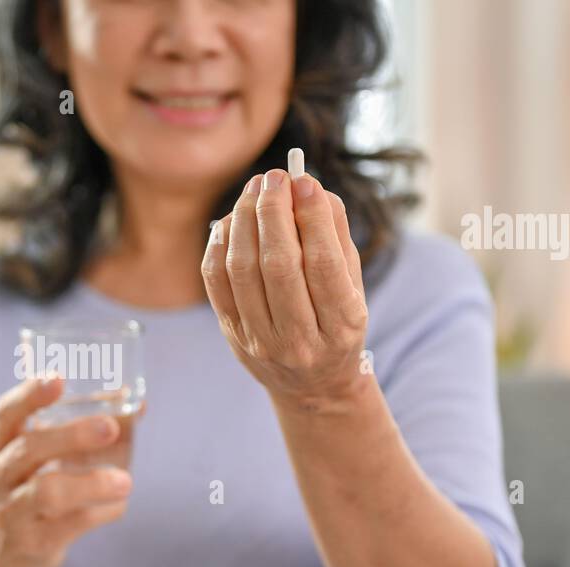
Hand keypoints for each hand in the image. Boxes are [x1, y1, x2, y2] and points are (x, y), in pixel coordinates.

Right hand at [0, 376, 132, 566]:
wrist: (1, 555)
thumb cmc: (30, 489)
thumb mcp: (42, 458)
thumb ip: (83, 430)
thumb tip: (138, 405)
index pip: (6, 414)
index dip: (29, 395)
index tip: (57, 379)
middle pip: (28, 449)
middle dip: (71, 436)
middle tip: (110, 428)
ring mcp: (9, 512)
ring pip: (46, 492)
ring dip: (91, 483)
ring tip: (126, 481)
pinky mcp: (31, 544)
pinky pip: (68, 526)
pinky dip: (98, 513)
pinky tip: (118, 506)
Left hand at [201, 165, 369, 411]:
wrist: (311, 385)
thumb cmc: (336, 324)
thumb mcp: (353, 286)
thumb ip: (337, 238)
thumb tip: (310, 188)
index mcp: (342, 326)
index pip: (324, 265)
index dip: (313, 218)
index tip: (304, 181)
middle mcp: (300, 339)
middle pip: (278, 265)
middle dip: (273, 212)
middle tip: (274, 177)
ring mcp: (261, 341)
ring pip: (243, 271)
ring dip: (245, 221)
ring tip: (254, 190)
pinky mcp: (232, 336)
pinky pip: (216, 282)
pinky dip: (220, 244)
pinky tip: (232, 220)